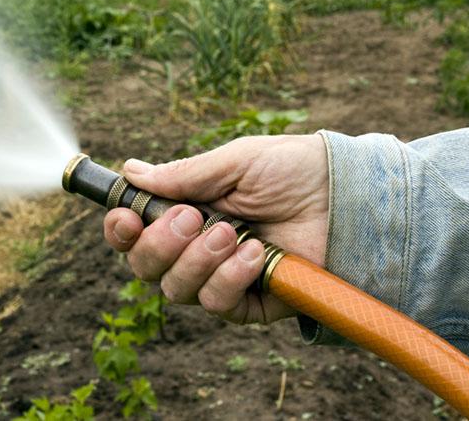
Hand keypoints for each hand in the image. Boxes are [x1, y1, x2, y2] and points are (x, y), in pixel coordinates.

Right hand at [103, 134, 328, 324]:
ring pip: (176, 290)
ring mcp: (221, 277)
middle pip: (146, 267)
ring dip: (198, 260)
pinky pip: (218, 305)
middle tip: (192, 218)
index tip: (127, 217)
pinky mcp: (250, 303)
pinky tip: (256, 253)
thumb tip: (131, 170)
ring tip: (232, 233)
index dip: (121, 230)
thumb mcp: (235, 162)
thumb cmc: (293, 170)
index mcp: (187, 211)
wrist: (347, 196)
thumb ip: (183, 175)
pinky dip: (229, 279)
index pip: (135, 232)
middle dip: (160, 244)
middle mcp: (196, 248)